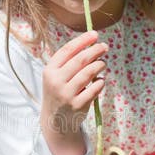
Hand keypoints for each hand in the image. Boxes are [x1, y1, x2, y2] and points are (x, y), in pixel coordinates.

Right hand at [41, 30, 106, 154]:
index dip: (83, 40)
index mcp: (49, 70)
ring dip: (100, 65)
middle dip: (95, 50)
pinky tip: (100, 81)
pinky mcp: (78, 105)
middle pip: (80, 60)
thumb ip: (69, 61)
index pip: (68, 50)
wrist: (55, 120)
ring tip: (103, 63)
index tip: (95, 34)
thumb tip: (91, 44)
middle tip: (105, 47)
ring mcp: (67, 94)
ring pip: (89, 73)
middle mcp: (56, 81)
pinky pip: (95, 88)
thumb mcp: (56, 76)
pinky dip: (100, 82)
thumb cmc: (59, 92)